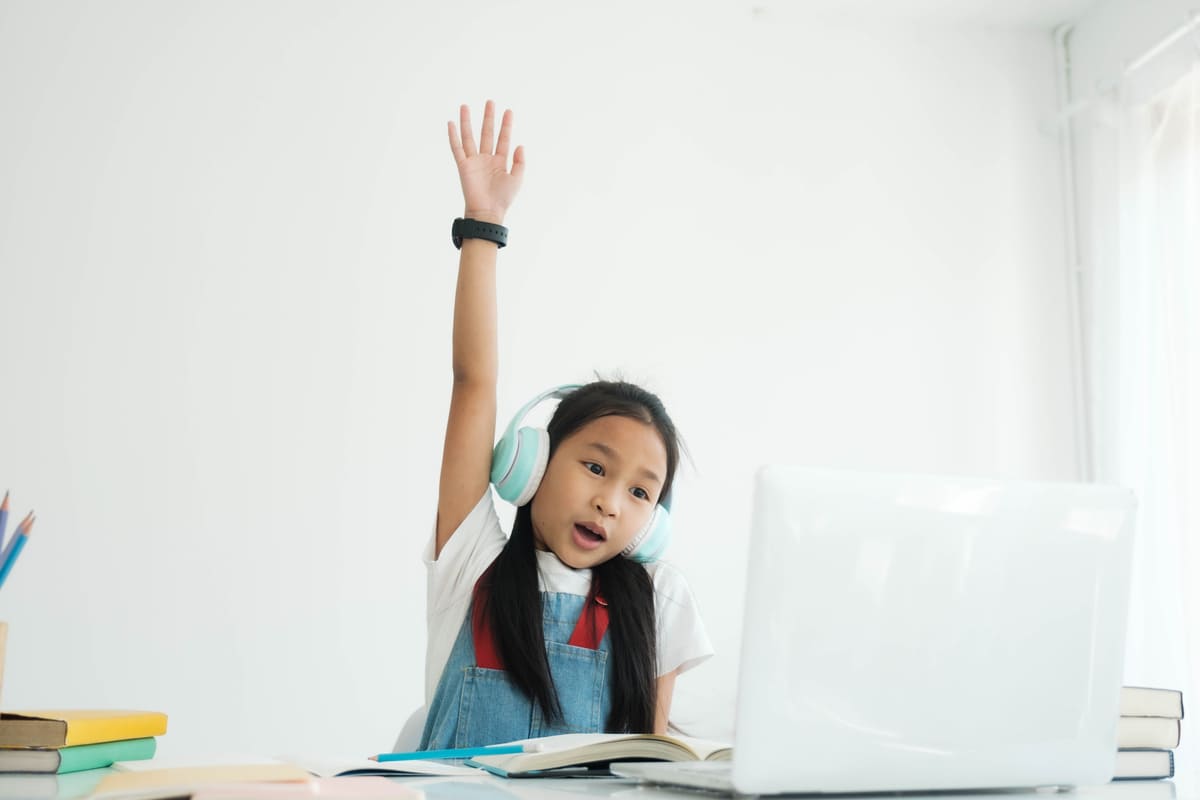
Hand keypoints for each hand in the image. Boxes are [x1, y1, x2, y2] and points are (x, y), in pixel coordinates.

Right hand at [448, 100, 524, 225]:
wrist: (488, 211)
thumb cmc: (503, 198)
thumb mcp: (517, 179)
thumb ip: (520, 162)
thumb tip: (520, 145)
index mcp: (500, 162)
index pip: (503, 139)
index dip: (506, 125)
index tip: (508, 111)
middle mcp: (486, 159)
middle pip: (487, 133)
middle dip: (489, 118)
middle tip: (490, 102)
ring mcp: (474, 161)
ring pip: (469, 137)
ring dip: (468, 122)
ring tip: (465, 106)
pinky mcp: (463, 166)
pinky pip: (457, 148)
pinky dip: (453, 136)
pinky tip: (451, 123)